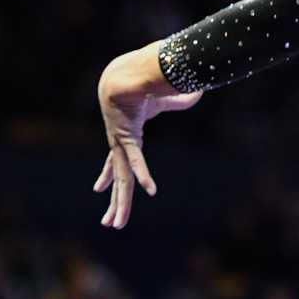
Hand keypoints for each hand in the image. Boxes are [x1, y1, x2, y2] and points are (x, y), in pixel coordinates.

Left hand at [93, 45, 202, 229]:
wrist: (125, 73)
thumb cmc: (141, 82)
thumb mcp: (162, 99)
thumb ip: (178, 102)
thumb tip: (199, 92)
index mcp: (124, 136)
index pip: (115, 162)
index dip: (107, 176)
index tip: (98, 188)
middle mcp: (119, 144)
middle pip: (117, 179)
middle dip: (114, 201)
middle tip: (108, 222)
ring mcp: (121, 144)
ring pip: (122, 180)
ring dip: (119, 203)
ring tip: (113, 224)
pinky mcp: (126, 138)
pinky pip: (136, 161)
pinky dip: (143, 173)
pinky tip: (150, 190)